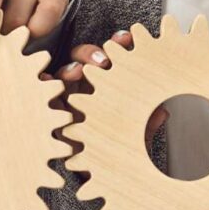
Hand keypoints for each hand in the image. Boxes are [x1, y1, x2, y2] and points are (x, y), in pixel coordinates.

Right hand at [52, 30, 168, 155]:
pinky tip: (47, 82)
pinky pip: (44, 92)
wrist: (92, 170)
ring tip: (76, 73)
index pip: (112, 57)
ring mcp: (67, 95)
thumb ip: (148, 123)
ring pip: (65, 72)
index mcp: (108, 83)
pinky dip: (45, 84)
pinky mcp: (51, 108)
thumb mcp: (134, 134)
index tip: (126, 39)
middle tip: (103, 61)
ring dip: (71, 68)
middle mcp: (87, 85)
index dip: (118, 44)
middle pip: (86, 59)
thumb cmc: (114, 146)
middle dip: (94, 53)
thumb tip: (164, 112)